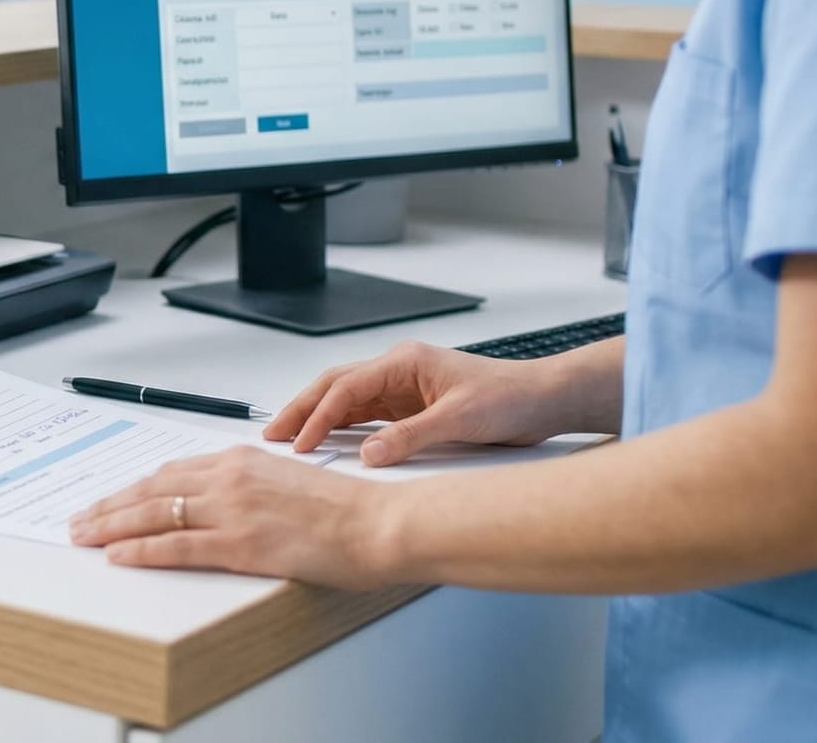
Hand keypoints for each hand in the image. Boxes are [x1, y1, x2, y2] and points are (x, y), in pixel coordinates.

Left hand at [68, 447, 394, 587]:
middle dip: (110, 505)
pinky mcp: (241, 543)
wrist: (380, 523)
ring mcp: (233, 509)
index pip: (171, 472)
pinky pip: (176, 545)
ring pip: (154, 514)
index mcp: (242, 459)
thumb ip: (251, 487)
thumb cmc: (346, 510)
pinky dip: (140, 550)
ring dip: (112, 526)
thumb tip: (224, 502)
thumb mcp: (288, 482)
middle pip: (152, 489)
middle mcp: (230, 477)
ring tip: (84, 536)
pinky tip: (118, 556)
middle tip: (81, 519)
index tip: (110, 498)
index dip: (134, 488)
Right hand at [264, 340, 578, 466]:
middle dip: (302, 409)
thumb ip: (411, 437)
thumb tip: (369, 455)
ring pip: (345, 399)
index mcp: (405, 362)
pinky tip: (327, 442)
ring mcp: (402, 387)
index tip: (301, 442)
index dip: (319, 416)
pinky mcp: (409, 405)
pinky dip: (341, 427)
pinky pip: (364, 414)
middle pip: (335, 386)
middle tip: (273, 435)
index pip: (347, 388)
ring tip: (290, 438)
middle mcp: (398, 369)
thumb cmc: (511, 397)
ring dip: (317, 417)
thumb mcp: (460, 420)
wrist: (543, 399)